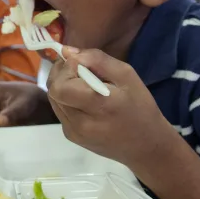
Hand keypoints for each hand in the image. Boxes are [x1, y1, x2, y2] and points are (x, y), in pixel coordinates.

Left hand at [47, 48, 176, 167]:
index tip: (83, 64)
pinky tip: (83, 98)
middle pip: (53, 91)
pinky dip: (66, 99)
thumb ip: (97, 60)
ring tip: (82, 83)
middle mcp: (80, 123)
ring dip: (62, 85)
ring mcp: (73, 132)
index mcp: (98, 106)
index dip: (66, 69)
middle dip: (61, 74)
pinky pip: (60, 110)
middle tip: (79, 69)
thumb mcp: (127, 76)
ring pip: (53, 99)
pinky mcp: (71, 136)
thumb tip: (68, 51)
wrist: (146, 147)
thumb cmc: (141, 108)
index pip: (61, 85)